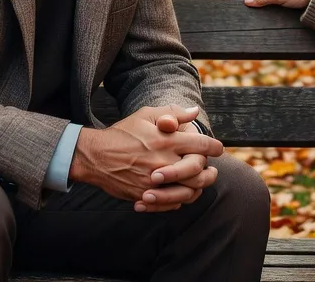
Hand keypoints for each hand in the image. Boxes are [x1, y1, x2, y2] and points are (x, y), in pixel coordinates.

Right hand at [71, 106, 223, 206]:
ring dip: (197, 188)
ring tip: (198, 183)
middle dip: (210, 171)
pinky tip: (179, 193)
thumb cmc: (123, 133)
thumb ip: (173, 113)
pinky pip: (171, 204)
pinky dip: (179, 200)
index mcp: (167, 140)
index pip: (202, 145)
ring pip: (189, 192)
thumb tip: (195, 112)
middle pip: (200, 172)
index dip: (214, 146)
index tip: (218, 148)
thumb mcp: (146, 115)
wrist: (95, 156)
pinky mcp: (146, 196)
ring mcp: (155, 182)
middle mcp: (164, 162)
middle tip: (211, 169)